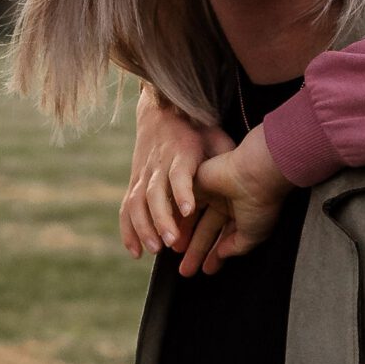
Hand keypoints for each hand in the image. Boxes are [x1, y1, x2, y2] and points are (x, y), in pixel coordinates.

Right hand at [120, 84, 232, 256]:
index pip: (178, 173)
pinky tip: (135, 252)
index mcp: (180, 153)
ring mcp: (143, 174)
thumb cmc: (198, 130)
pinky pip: (126, 209)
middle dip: (161, 218)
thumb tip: (238, 181)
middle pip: (154, 193)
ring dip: (143, 228)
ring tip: (155, 250)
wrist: (164, 111)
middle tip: (170, 242)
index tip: (188, 210)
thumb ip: (224, 159)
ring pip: (136, 202)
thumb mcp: (216, 138)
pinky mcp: (135, 182)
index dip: (181, 191)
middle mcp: (158, 165)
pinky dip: (128, 231)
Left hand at [185, 124, 293, 274]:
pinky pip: (181, 200)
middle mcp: (225, 200)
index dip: (215, 255)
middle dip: (196, 250)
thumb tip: (222, 255)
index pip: (224, 236)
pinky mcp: (196, 181)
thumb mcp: (252, 234)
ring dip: (182, 234)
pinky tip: (168, 231)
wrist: (255, 174)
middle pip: (205, 229)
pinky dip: (175, 216)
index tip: (206, 270)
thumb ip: (236, 247)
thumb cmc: (260, 203)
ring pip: (192, 216)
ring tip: (174, 252)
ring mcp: (211, 191)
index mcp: (241, 211)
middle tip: (185, 270)